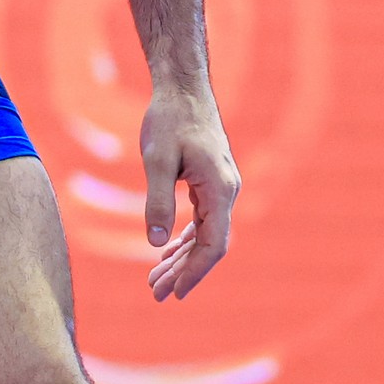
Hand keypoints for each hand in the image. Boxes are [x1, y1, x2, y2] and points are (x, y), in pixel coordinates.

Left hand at [140, 81, 238, 299]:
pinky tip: (167, 253)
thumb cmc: (168, 119)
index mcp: (220, 189)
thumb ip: (157, 201)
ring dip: (182, 258)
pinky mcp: (211, 182)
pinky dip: (185, 238)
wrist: (183, 88)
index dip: (194, 272)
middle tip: (156, 294)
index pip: (213, 244)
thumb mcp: (156, 160)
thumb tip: (156, 243)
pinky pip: (202, 220)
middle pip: (210, 245)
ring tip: (155, 280)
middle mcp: (227, 191)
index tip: (173, 294)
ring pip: (205, 234)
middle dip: (184, 272)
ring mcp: (221, 187)